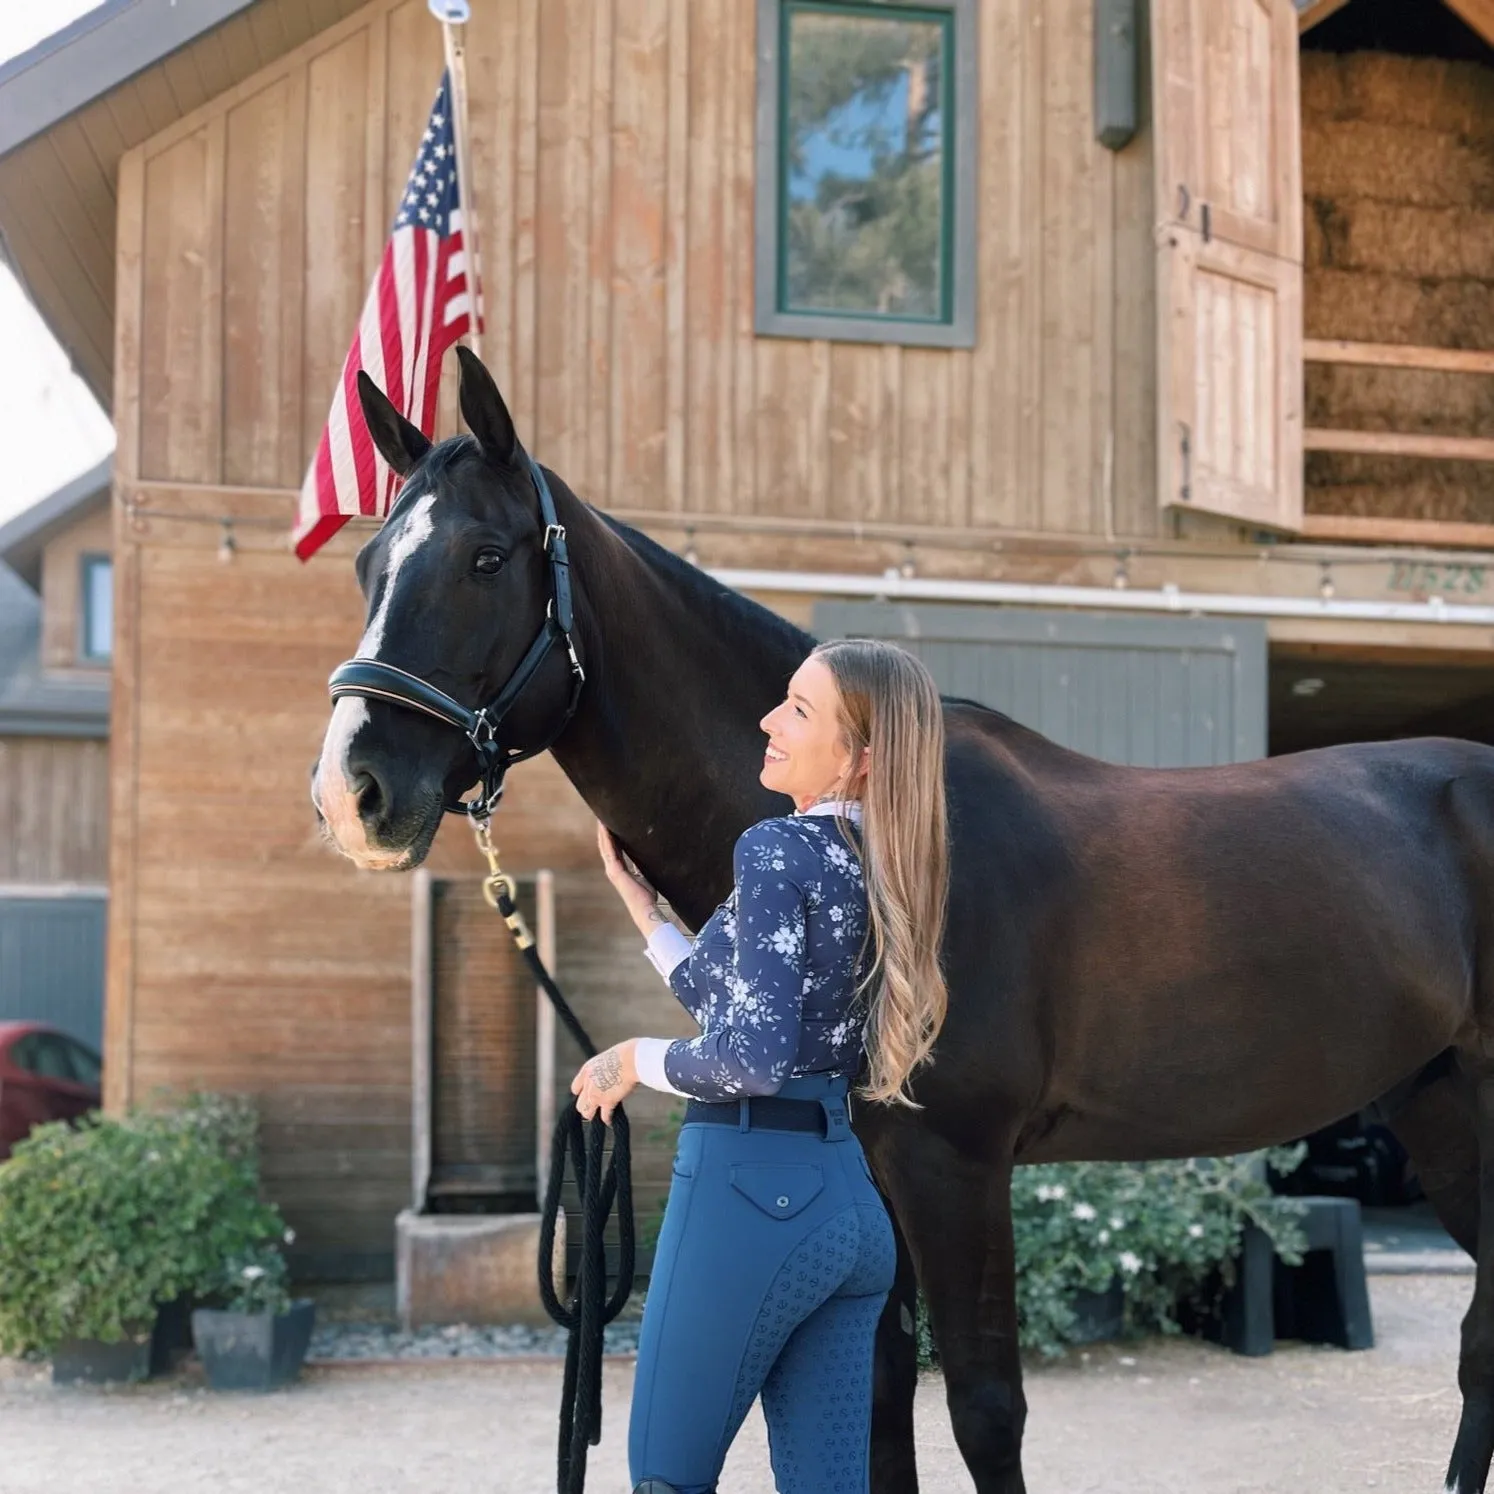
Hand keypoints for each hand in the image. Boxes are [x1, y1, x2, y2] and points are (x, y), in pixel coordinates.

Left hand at [570, 1040, 639, 1125]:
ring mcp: (596, 1094)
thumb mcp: (606, 1059)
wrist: (632, 1059)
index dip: (582, 1093)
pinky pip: (604, 1117)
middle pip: (579, 1104)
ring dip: (594, 1115)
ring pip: (587, 1113)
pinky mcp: (607, 1102)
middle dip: (587, 1106)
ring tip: (600, 1116)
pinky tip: (610, 1121)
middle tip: (595, 1107)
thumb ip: (602, 1071)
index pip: (575, 1088)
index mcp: (587, 1070)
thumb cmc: (626, 1055)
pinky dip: (608, 1120)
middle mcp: (588, 1084)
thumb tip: (608, 1077)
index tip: (588, 1095)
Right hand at [596, 822, 667, 936]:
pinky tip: (606, 827)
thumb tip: (645, 855)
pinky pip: (609, 850)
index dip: (610, 837)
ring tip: (601, 818)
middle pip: (605, 846)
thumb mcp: (644, 875)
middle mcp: (613, 868)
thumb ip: (640, 866)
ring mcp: (612, 869)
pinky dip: (606, 838)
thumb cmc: (646, 896)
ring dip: (603, 832)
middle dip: (604, 831)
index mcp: (619, 869)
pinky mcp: (615, 870)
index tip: (609, 824)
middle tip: (602, 816)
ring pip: (604, 846)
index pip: (613, 849)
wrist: (645, 908)